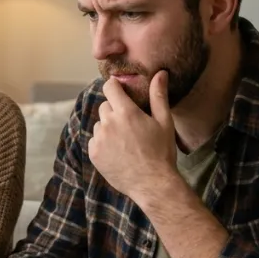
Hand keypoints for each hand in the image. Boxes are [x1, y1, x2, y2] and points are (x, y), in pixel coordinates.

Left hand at [88, 70, 177, 205]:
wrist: (152, 184)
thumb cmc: (162, 152)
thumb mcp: (164, 122)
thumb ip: (158, 96)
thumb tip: (160, 73)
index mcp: (126, 112)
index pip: (109, 87)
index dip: (114, 87)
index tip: (119, 90)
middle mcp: (108, 123)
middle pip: (105, 106)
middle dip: (115, 111)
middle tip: (130, 125)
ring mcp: (99, 139)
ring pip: (99, 125)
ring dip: (108, 128)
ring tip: (126, 142)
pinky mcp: (94, 154)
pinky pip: (95, 141)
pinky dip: (103, 144)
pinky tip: (118, 152)